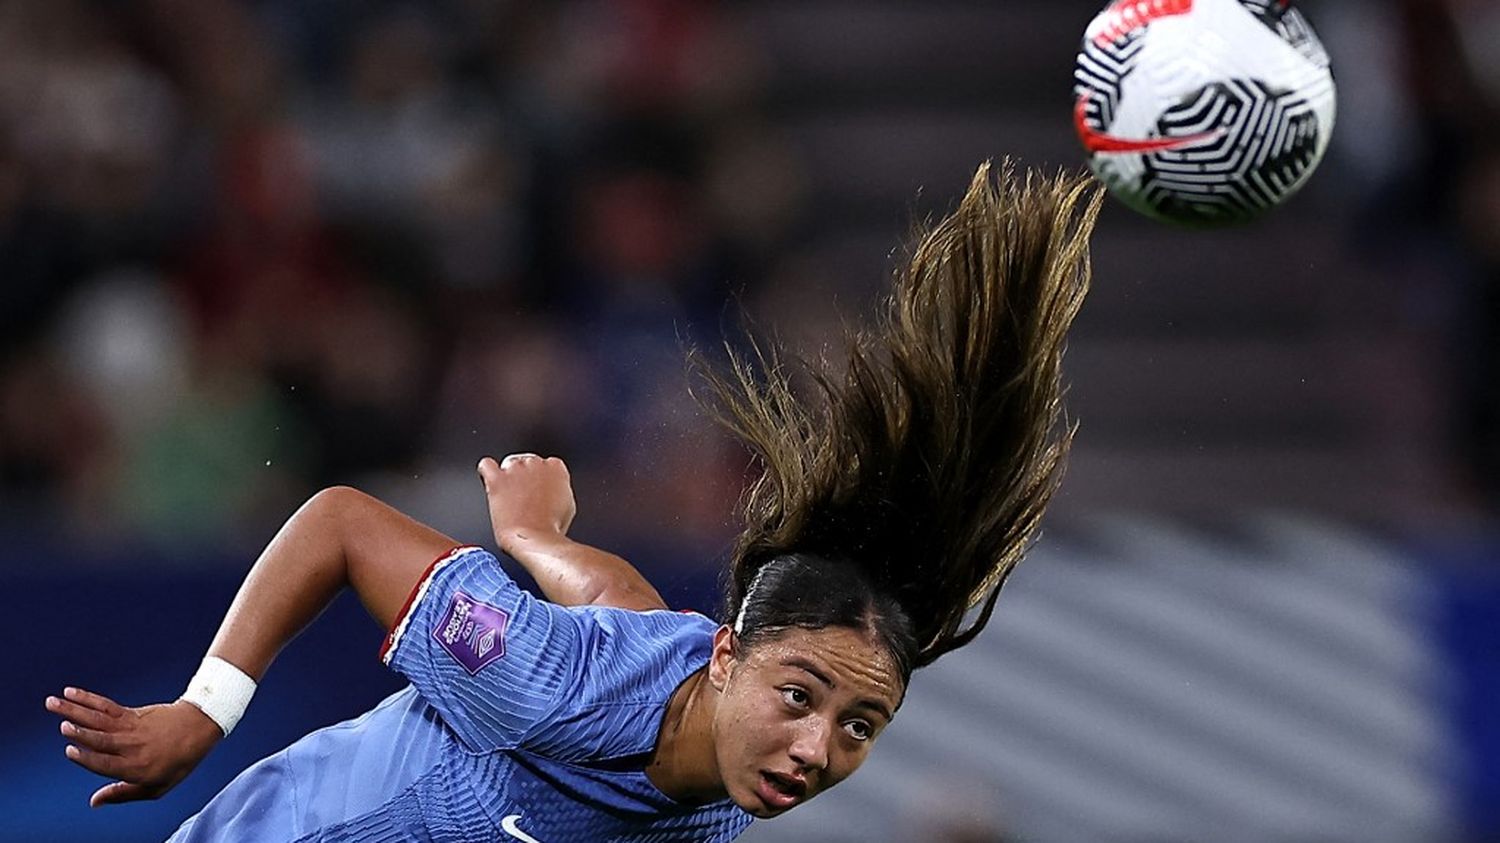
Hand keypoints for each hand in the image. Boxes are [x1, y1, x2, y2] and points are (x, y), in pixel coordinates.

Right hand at [46, 687, 222, 806]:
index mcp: (135, 767)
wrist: (198, 728)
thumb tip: (93, 801)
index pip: (105, 763)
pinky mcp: (131, 713)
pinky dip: (87, 699)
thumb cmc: (177, 762)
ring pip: (97, 719)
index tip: (69, 751)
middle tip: (63, 726)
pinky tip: (70, 693)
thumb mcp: (156, 787)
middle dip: (80, 732)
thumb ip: (123, 794)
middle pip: (100, 738)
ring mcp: (130, 728)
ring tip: (53, 703)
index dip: (87, 757)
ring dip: (73, 710)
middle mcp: (130, 746)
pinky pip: (105, 706)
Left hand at [478, 454, 576, 552]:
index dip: (540, 480)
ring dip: (508, 478)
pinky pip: (486, 465)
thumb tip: (550, 493)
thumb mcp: (567, 506)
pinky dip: (486, 471)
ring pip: (508, 464)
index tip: (538, 491)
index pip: (546, 465)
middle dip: (524, 479)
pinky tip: (490, 482)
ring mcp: (515, 469)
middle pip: (526, 463)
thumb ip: (558, 491)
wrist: (536, 539)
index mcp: (555, 468)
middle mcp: (535, 463)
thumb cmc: (551, 528)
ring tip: (509, 499)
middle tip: (523, 499)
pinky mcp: (497, 479)